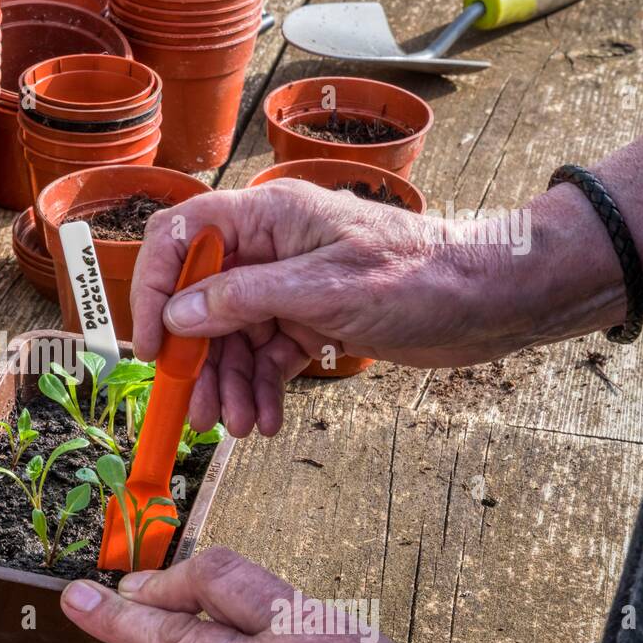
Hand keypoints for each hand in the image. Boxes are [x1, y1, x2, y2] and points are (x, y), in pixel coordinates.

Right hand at [130, 181, 531, 437]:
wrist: (490, 301)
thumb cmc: (422, 277)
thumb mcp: (326, 289)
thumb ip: (245, 299)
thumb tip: (178, 316)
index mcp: (269, 217)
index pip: (181, 237)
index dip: (154, 288)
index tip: (152, 345)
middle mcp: (271, 247)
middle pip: (201, 300)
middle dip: (196, 360)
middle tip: (196, 410)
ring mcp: (289, 285)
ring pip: (231, 336)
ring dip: (229, 384)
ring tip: (238, 425)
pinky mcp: (310, 318)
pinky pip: (265, 355)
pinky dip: (261, 388)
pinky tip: (266, 420)